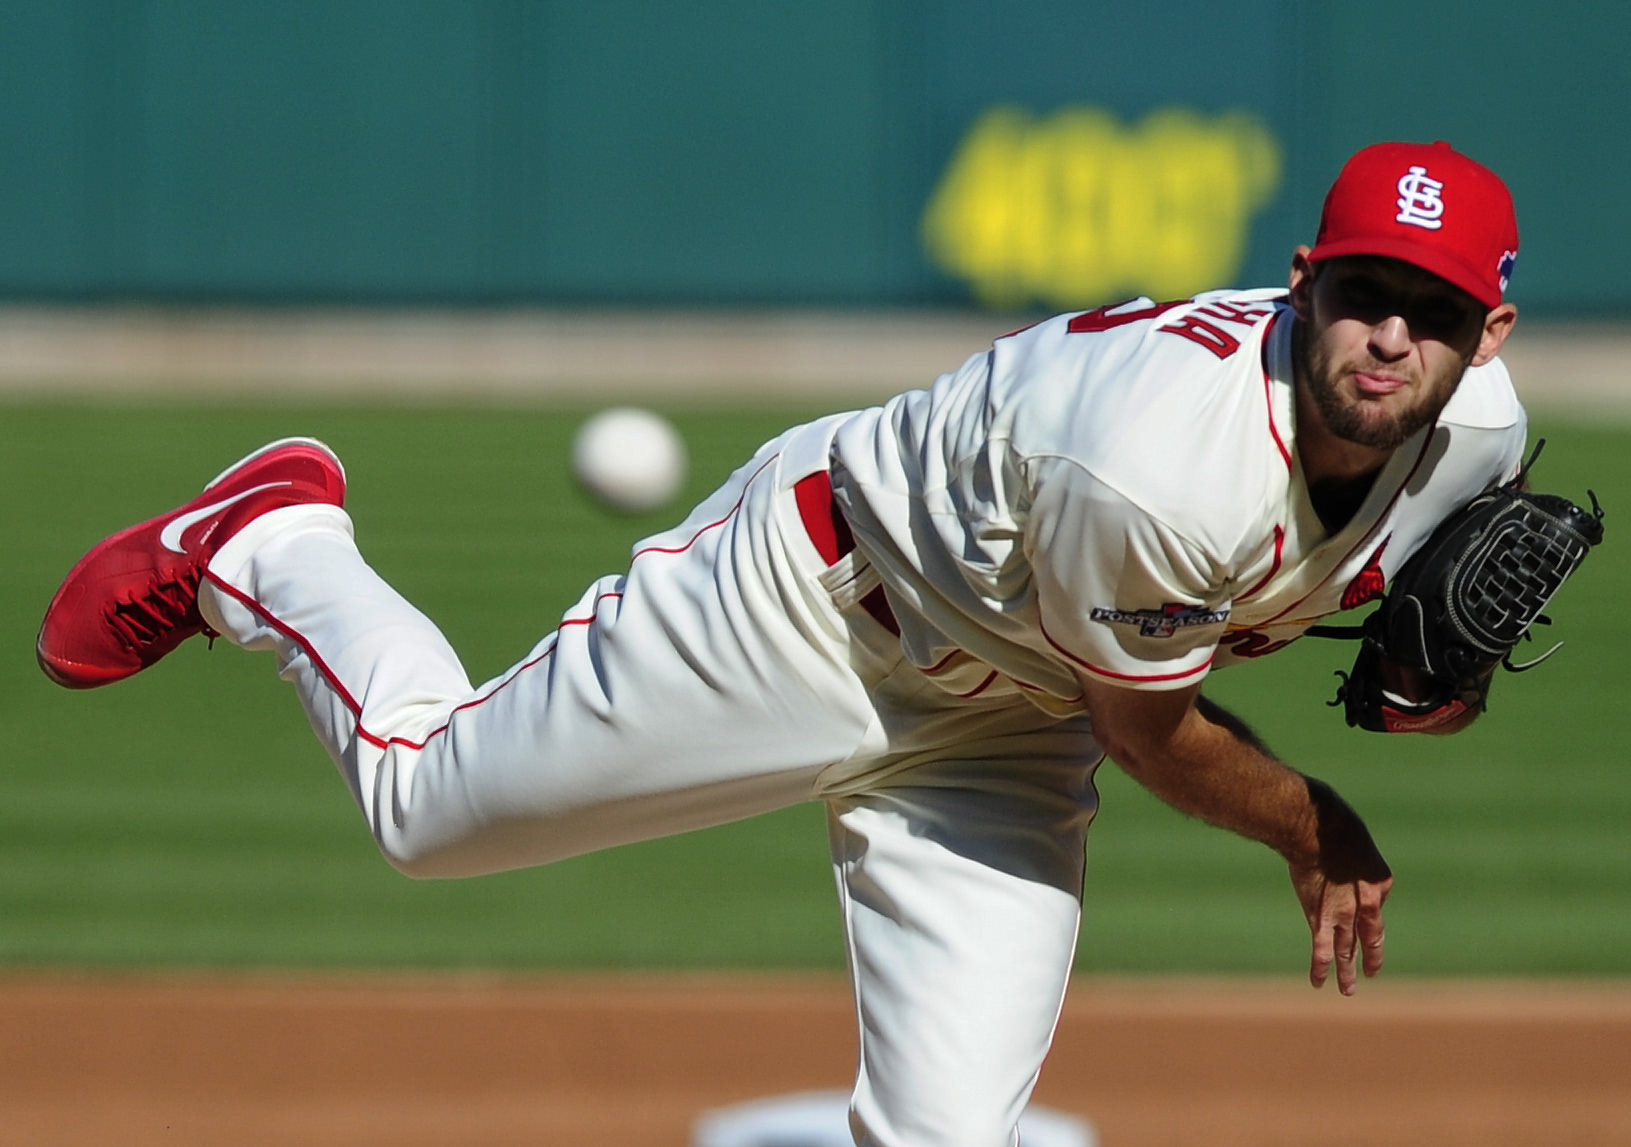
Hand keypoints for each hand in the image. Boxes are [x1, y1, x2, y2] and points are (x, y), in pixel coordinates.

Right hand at [1289, 779, 1393, 994]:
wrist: (1317, 829)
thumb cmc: (1333, 823)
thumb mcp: (1354, 836)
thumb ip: (1351, 852)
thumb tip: (1337, 854)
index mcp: (1381, 882)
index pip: (1376, 902)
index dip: (1365, 904)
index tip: (1354, 900)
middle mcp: (1368, 904)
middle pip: (1370, 936)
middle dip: (1370, 956)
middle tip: (1371, 973)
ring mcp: (1345, 913)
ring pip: (1347, 948)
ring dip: (1346, 971)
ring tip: (1347, 990)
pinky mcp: (1321, 917)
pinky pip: (1323, 947)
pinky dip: (1321, 966)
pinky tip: (1319, 983)